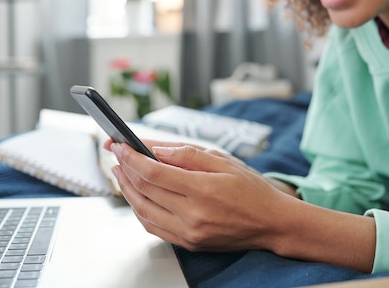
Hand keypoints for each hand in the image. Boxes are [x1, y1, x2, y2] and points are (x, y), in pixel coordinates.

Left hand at [108, 141, 300, 252]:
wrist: (273, 224)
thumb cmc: (253, 190)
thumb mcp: (224, 161)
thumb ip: (188, 154)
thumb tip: (157, 149)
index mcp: (202, 190)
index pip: (153, 171)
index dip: (130, 157)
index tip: (118, 145)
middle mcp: (192, 215)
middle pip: (144, 190)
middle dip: (124, 169)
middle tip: (116, 154)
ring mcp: (189, 233)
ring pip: (143, 211)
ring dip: (126, 190)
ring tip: (121, 172)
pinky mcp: (188, 243)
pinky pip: (153, 227)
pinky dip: (139, 210)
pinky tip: (136, 195)